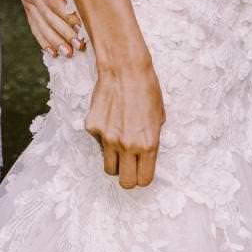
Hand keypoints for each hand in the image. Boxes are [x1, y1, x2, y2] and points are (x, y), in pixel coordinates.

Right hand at [0, 0, 81, 57]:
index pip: (54, 1)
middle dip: (64, 34)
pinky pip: (34, 25)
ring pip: (42, 25)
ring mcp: (28, 0)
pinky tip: (52, 51)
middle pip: (49, 17)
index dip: (68, 16)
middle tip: (79, 47)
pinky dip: (43, 39)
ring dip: (55, 41)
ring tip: (68, 54)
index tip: (82, 28)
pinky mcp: (28, 4)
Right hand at [86, 58, 163, 189]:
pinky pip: (98, 143)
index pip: (143, 179)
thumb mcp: (159, 119)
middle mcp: (127, 145)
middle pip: (125, 181)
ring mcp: (107, 138)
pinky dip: (104, 137)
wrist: (124, 70)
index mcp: (148, 144)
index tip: (141, 173)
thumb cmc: (147, 91)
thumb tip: (143, 155)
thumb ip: (150, 140)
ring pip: (108, 167)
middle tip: (129, 169)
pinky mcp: (92, 128)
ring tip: (119, 146)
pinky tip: (110, 120)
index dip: (143, 178)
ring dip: (115, 162)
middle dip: (128, 178)